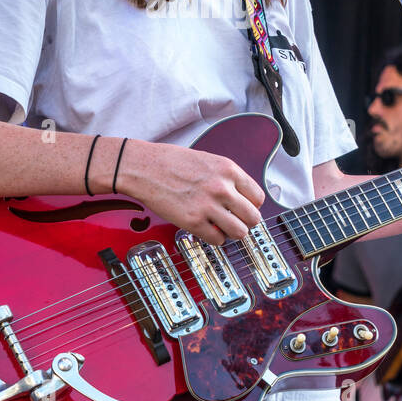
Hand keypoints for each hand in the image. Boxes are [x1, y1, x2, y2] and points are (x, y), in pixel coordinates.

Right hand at [120, 140, 264, 245]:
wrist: (143, 167)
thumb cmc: (171, 162)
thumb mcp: (208, 160)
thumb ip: (227, 177)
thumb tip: (242, 197)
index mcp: (228, 170)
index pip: (258, 197)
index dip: (252, 206)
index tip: (244, 208)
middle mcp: (222, 188)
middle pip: (253, 218)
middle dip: (245, 222)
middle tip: (235, 220)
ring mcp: (208, 206)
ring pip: (240, 232)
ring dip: (232, 233)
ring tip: (221, 226)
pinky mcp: (193, 221)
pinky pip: (217, 240)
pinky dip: (214, 238)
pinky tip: (206, 229)